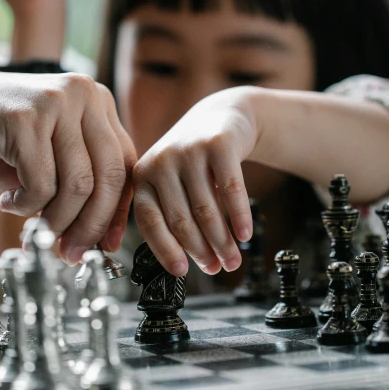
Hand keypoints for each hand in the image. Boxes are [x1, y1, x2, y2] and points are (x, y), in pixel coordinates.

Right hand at [0, 66, 135, 262]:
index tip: (106, 245)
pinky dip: (25, 206)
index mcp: (97, 100)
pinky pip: (40, 185)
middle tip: (71, 253)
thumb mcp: (50, 157)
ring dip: (56, 220)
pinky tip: (8, 201)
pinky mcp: (25, 118)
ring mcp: (55, 102)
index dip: (118, 211)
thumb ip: (81, 183)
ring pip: (77, 185)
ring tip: (34, 226)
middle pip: (109, 177)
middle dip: (91, 225)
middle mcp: (83, 93)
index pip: (125, 164)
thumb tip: (104, 238)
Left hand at [132, 88, 258, 276]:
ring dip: (222, 241)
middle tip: (218, 269)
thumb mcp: (171, 181)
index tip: (180, 273)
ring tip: (233, 259)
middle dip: (201, 251)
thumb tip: (181, 266)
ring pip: (206, 210)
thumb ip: (168, 214)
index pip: (149, 221)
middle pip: (180, 220)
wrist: (222, 116)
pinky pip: (231, 191)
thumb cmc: (194, 160)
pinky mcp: (218, 144)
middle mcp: (161, 161)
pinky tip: (245, 235)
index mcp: (143, 176)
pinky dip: (239, 217)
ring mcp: (189, 151)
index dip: (164, 250)